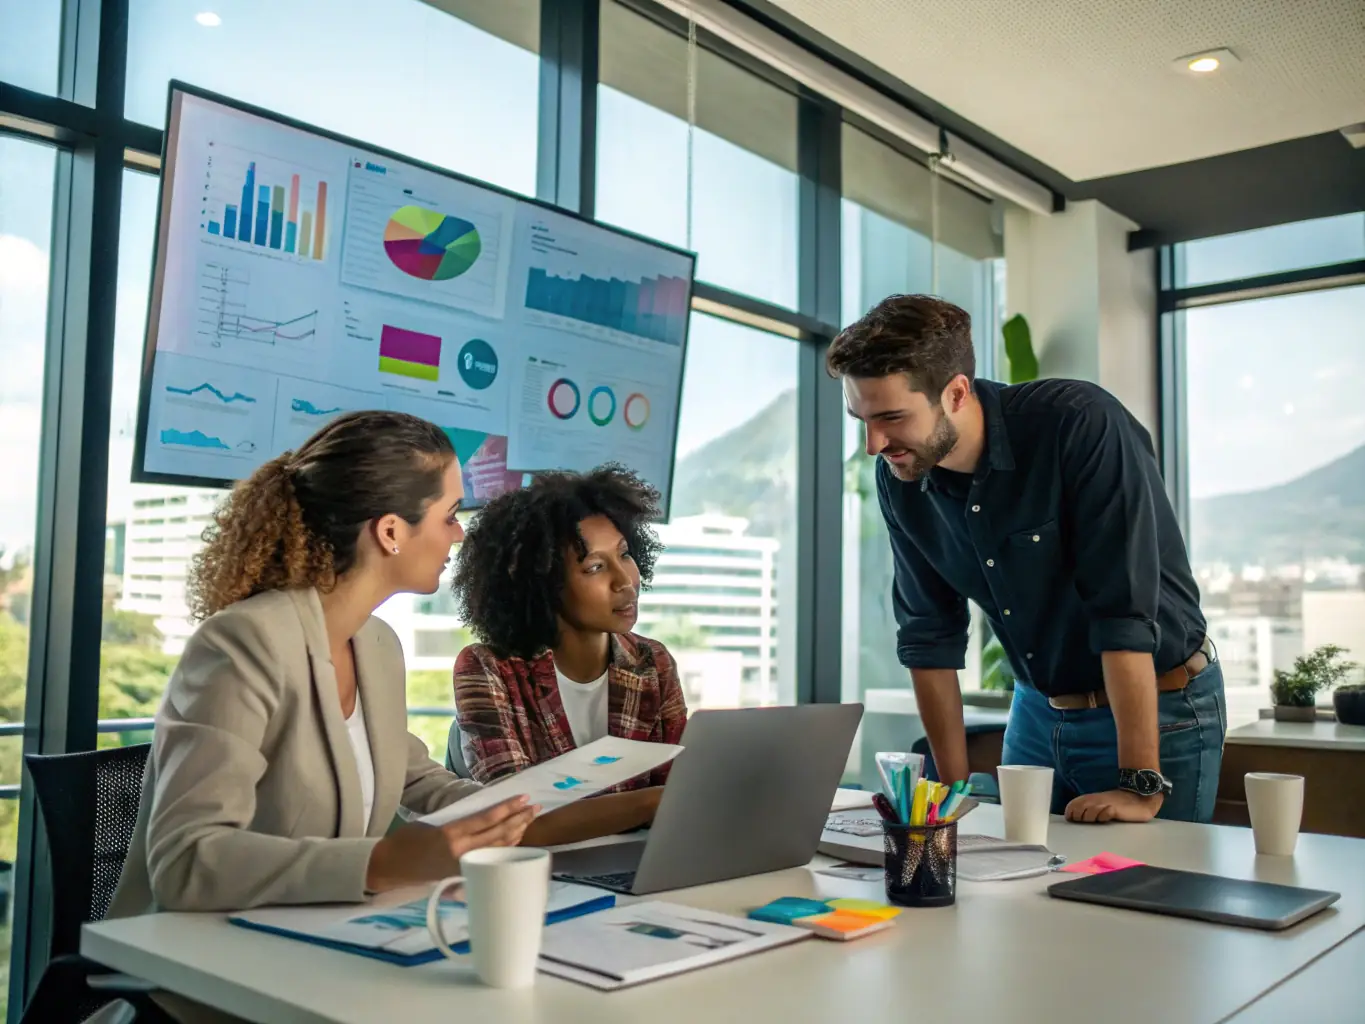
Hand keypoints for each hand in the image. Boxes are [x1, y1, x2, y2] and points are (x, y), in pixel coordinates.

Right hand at [365, 796, 537, 891]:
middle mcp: (461, 852)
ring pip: (497, 848)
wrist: (390, 868)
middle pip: (498, 834)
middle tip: (535, 807)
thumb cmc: (406, 841)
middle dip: (519, 819)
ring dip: (516, 833)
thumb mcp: (432, 824)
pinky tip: (514, 841)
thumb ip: (458, 823)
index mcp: (451, 835)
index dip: (507, 809)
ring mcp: (464, 866)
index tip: (523, 798)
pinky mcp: (463, 876)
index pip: (487, 820)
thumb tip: (482, 817)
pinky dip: (504, 849)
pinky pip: (490, 860)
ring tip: (529, 820)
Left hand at [1064, 788, 1161, 823]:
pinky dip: (1103, 816)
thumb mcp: (1100, 804)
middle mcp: (1095, 800)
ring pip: (1088, 813)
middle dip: (1079, 817)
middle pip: (1077, 810)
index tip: (1075, 820)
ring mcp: (1104, 804)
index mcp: (1089, 798)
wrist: (1138, 797)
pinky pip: (1104, 814)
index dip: (1070, 814)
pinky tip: (1108, 817)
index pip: (1072, 806)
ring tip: (1100, 818)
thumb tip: (1072, 817)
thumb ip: (1087, 808)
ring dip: (1091, 818)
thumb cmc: (1118, 803)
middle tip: (1089, 819)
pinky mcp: (1114, 809)